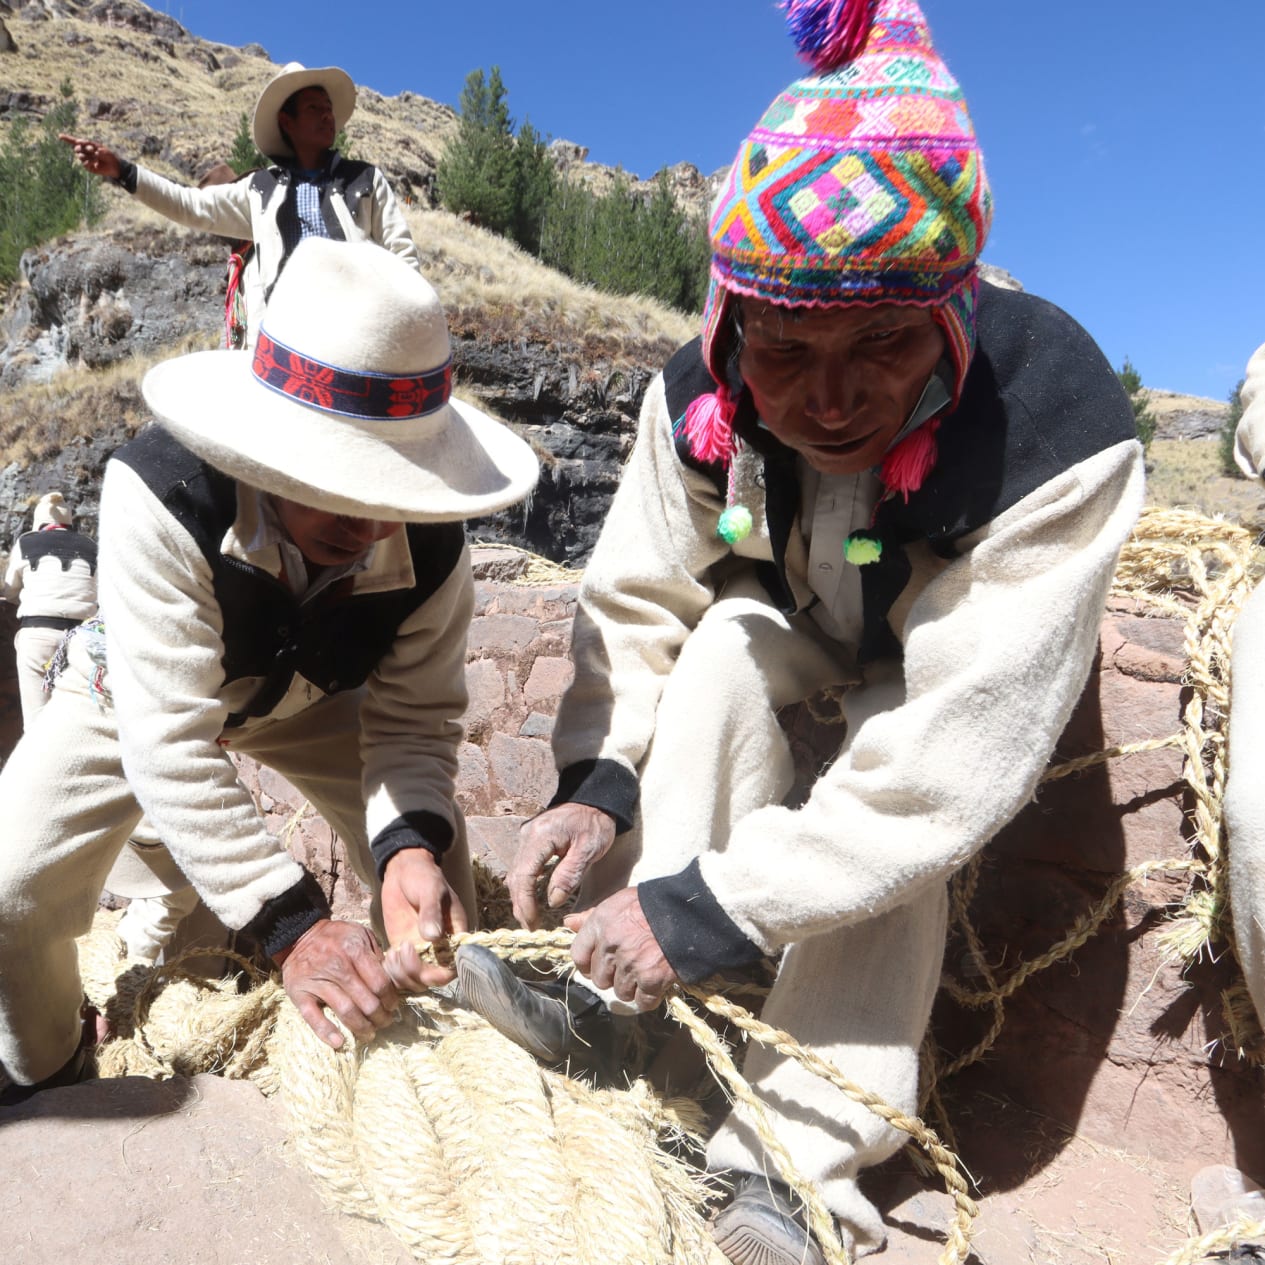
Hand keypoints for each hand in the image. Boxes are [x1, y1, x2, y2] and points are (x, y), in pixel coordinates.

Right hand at [59, 133, 120, 180]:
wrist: (115, 166)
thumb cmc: (109, 156)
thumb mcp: (101, 149)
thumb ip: (92, 146)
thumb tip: (84, 145)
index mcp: (87, 146)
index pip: (75, 142)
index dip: (68, 139)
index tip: (60, 136)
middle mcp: (85, 152)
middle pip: (77, 148)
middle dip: (81, 147)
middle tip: (90, 149)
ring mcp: (86, 160)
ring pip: (80, 156)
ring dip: (87, 155)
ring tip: (95, 156)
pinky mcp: (88, 167)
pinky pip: (84, 163)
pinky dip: (89, 161)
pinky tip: (95, 162)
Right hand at [281, 918, 398, 1049]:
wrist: (298, 936)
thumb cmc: (335, 937)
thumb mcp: (360, 934)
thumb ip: (376, 953)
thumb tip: (390, 977)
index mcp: (354, 951)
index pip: (380, 983)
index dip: (390, 999)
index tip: (394, 1007)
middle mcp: (337, 966)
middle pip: (366, 1001)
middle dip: (380, 1017)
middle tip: (385, 1023)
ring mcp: (318, 982)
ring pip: (345, 1011)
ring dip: (360, 1027)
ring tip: (369, 1034)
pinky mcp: (300, 994)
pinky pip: (313, 1017)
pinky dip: (326, 1032)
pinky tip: (339, 1042)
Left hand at [379, 848, 468, 991]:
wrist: (403, 870)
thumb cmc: (424, 877)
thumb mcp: (431, 891)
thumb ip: (432, 913)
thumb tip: (433, 937)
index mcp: (454, 936)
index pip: (453, 967)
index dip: (439, 972)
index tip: (420, 952)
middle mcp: (439, 949)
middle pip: (431, 979)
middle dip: (415, 973)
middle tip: (403, 949)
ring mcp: (420, 951)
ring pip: (414, 981)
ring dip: (402, 975)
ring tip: (394, 953)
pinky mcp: (402, 950)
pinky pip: (398, 973)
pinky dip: (391, 972)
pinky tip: (388, 955)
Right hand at [509, 803, 615, 929]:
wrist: (596, 800)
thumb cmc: (595, 823)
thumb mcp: (589, 849)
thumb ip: (570, 874)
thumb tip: (553, 901)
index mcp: (540, 837)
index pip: (524, 875)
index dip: (525, 902)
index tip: (532, 921)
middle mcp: (527, 835)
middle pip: (515, 876)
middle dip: (520, 904)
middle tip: (530, 926)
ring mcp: (526, 836)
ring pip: (516, 872)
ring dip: (520, 896)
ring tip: (529, 918)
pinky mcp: (530, 840)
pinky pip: (522, 866)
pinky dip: (524, 885)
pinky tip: (530, 899)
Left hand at [567, 888, 677, 1010]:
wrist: (690, 911)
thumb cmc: (653, 904)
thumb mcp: (619, 902)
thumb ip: (592, 916)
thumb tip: (568, 924)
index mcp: (601, 923)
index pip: (578, 955)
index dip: (587, 964)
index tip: (596, 966)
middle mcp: (611, 945)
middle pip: (599, 978)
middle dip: (612, 976)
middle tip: (628, 966)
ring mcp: (631, 964)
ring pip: (620, 992)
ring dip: (632, 987)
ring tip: (645, 971)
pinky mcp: (651, 979)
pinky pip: (642, 1001)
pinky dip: (649, 997)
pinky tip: (656, 984)